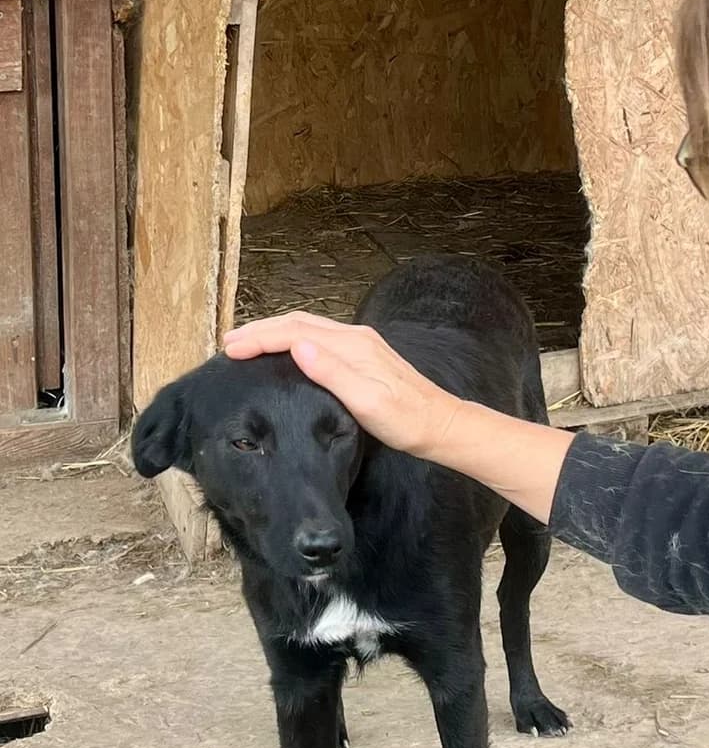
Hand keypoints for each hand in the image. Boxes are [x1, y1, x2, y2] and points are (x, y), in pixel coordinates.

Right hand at [222, 312, 461, 457]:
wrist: (441, 425)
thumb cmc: (407, 421)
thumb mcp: (368, 403)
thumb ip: (334, 373)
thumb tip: (298, 346)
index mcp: (353, 346)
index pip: (295, 332)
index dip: (260, 338)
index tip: (231, 350)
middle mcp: (355, 337)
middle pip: (298, 322)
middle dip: (261, 329)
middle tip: (229, 343)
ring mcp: (361, 344)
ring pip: (308, 327)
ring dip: (275, 331)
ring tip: (247, 342)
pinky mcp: (363, 354)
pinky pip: (319, 336)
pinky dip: (292, 338)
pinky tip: (284, 350)